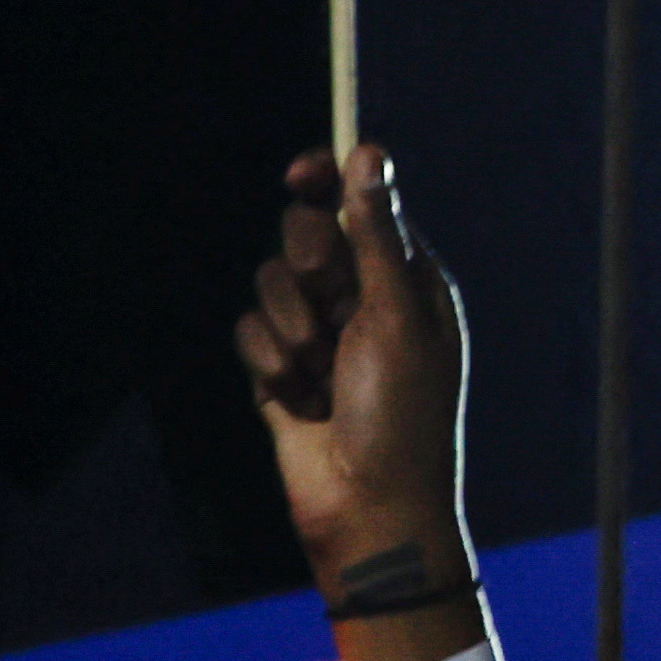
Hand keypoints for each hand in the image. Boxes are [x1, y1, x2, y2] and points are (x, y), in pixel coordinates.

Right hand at [236, 147, 469, 608]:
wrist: (367, 508)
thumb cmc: (402, 415)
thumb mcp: (396, 316)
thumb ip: (377, 234)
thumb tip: (369, 152)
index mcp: (410, 280)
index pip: (362, 206)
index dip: (329, 182)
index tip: (301, 173)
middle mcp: (365, 299)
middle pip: (307, 234)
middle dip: (310, 267)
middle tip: (331, 303)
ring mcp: (320, 335)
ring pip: (271, 284)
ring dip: (289, 327)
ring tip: (318, 372)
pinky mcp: (280, 369)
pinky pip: (249, 333)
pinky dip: (268, 364)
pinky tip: (297, 399)